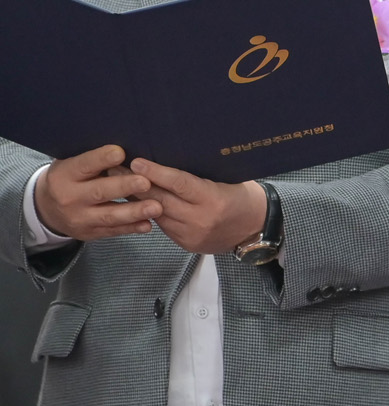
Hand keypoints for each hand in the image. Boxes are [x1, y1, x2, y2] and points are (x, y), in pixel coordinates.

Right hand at [34, 145, 159, 241]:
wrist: (48, 209)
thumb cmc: (71, 177)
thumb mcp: (73, 163)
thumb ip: (94, 157)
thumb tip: (126, 144)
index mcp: (65, 174)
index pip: (85, 165)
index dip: (102, 159)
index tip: (121, 152)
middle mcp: (70, 197)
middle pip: (100, 192)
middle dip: (124, 187)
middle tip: (146, 182)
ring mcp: (79, 218)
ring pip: (109, 215)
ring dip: (134, 212)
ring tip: (156, 207)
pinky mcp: (89, 233)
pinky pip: (113, 231)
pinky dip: (131, 228)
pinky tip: (147, 224)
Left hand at [129, 159, 266, 255]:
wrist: (256, 228)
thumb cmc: (242, 196)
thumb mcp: (226, 180)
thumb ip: (198, 177)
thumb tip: (167, 161)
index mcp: (213, 199)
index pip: (179, 184)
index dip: (156, 172)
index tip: (136, 162)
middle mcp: (200, 219)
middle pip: (161, 200)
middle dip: (136, 184)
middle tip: (115, 169)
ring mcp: (191, 234)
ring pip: (156, 214)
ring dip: (137, 200)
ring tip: (120, 184)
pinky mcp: (185, 244)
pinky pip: (163, 226)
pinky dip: (150, 213)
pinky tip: (137, 203)